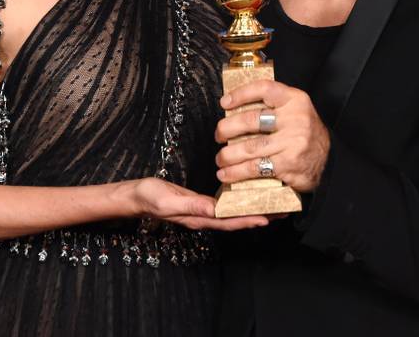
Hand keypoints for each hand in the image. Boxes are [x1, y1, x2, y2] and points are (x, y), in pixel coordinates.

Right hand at [128, 177, 267, 230]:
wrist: (136, 196)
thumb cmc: (149, 197)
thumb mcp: (167, 200)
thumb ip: (190, 205)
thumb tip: (213, 209)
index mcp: (198, 218)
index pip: (228, 222)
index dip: (248, 220)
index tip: (268, 218)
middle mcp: (204, 217)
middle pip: (236, 220)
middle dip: (259, 217)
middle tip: (282, 211)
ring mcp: (203, 211)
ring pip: (233, 214)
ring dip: (253, 210)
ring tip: (273, 206)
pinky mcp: (200, 203)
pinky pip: (225, 205)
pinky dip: (240, 203)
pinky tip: (248, 197)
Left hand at [215, 80, 330, 192]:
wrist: (329, 161)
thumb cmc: (304, 134)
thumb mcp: (296, 111)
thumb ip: (273, 106)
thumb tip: (233, 108)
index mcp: (295, 100)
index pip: (264, 88)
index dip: (241, 93)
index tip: (224, 103)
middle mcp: (295, 119)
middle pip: (251, 120)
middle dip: (227, 128)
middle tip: (218, 135)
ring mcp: (293, 142)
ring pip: (250, 147)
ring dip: (228, 155)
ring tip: (220, 158)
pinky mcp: (288, 164)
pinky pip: (255, 167)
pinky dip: (236, 172)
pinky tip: (226, 174)